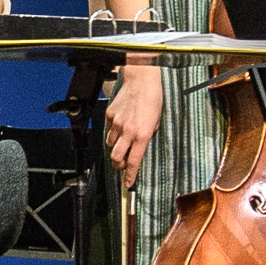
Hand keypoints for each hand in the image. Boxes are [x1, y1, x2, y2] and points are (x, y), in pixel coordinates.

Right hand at [106, 62, 163, 176]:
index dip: (130, 175)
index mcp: (142, 135)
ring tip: (122, 143)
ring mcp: (117, 123)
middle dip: (118, 164)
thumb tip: (142, 145)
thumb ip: (149, 135)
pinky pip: (108, 130)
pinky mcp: (110, 115)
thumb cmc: (153, 98)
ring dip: (115, 148)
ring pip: (110, 145)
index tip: (128, 183)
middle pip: (116, 157)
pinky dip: (113, 132)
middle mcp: (128, 131)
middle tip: (122, 164)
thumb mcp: (157, 121)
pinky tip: (120, 127)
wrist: (141, 81)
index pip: (134, 161)